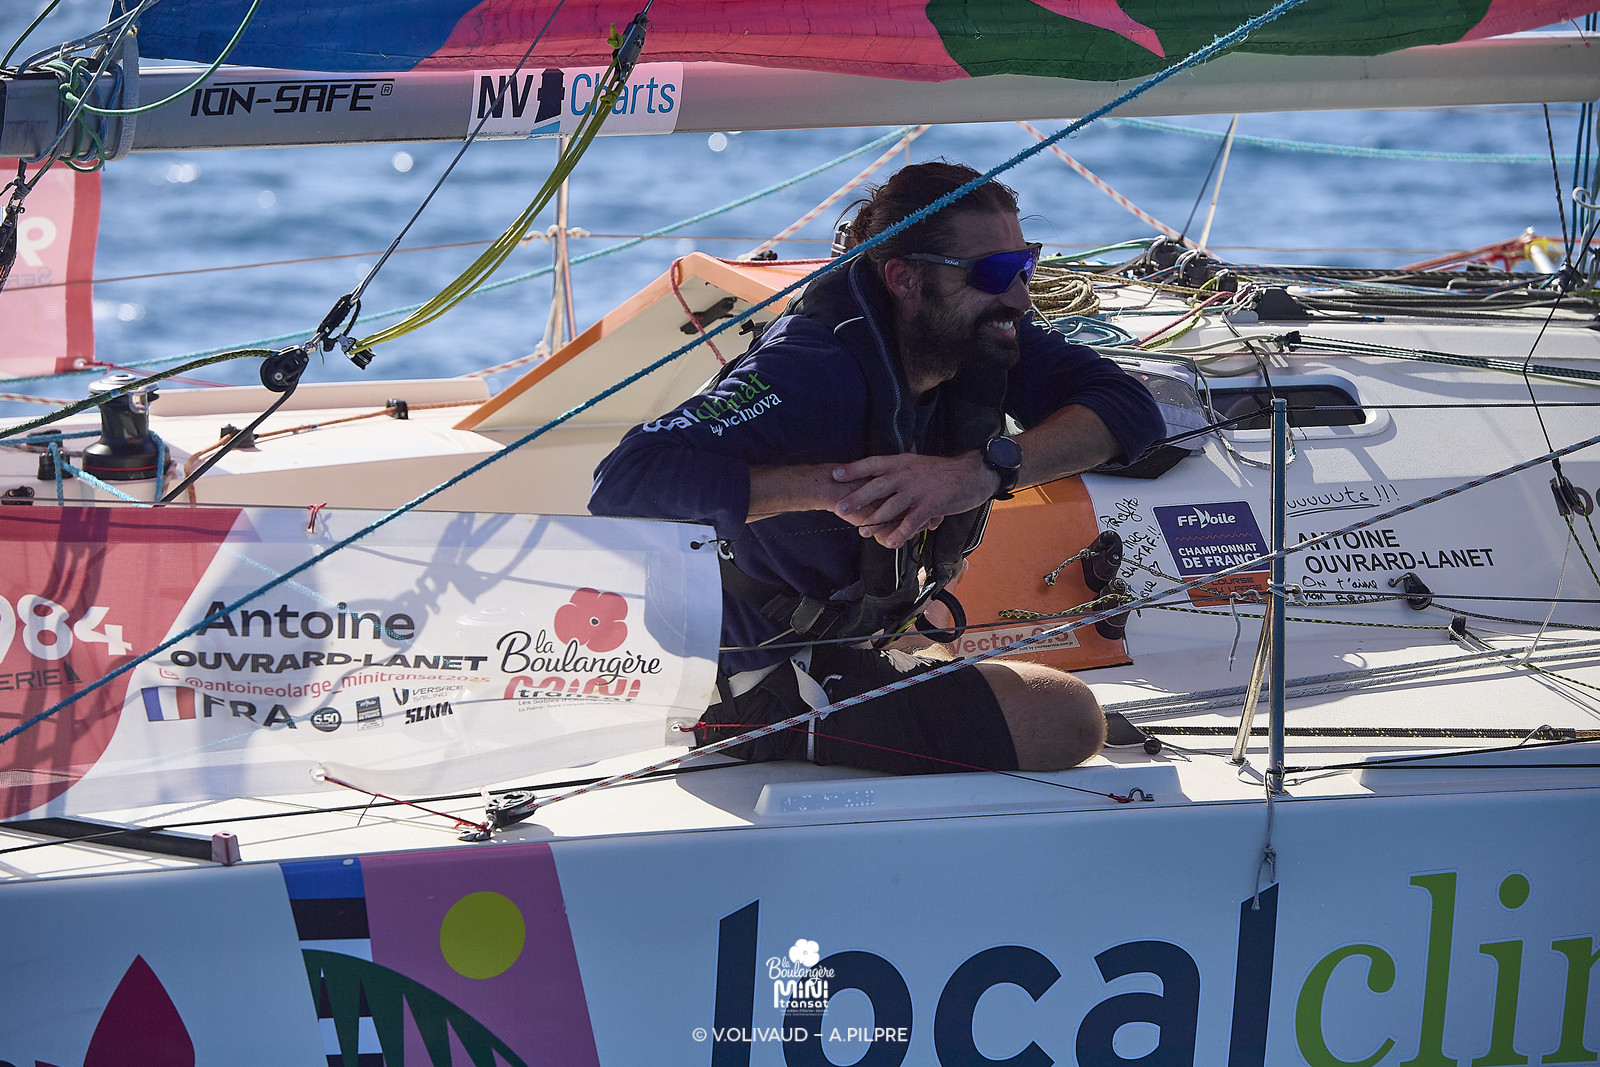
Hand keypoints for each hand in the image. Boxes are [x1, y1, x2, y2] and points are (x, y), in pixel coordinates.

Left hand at [831, 452, 994, 548]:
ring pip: (892, 506)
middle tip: (840, 508)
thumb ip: (901, 472)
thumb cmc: (945, 472)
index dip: (854, 469)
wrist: (974, 474)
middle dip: (857, 497)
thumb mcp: (919, 465)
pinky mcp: (931, 505)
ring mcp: (919, 489)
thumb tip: (883, 480)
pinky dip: (900, 534)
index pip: (874, 463)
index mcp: (903, 462)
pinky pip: (912, 522)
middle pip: (877, 485)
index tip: (836, 474)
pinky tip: (891, 543)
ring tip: (862, 532)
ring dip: (875, 520)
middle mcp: (908, 474)